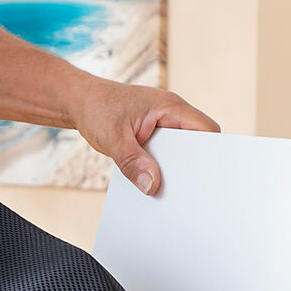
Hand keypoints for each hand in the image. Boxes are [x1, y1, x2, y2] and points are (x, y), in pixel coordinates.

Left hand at [70, 76, 219, 195]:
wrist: (79, 101)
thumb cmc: (97, 109)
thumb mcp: (113, 138)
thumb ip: (132, 162)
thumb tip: (151, 186)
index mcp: (170, 107)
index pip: (206, 129)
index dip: (211, 151)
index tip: (206, 175)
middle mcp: (171, 114)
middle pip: (197, 142)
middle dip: (192, 164)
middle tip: (185, 188)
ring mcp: (162, 124)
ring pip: (180, 150)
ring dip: (173, 167)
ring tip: (166, 187)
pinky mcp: (152, 134)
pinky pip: (164, 153)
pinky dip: (159, 166)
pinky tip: (150, 180)